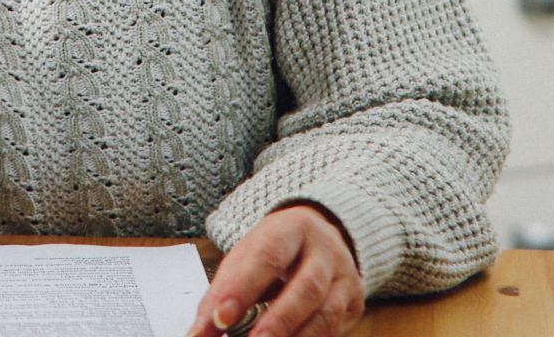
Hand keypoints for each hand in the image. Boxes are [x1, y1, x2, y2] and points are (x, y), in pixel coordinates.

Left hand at [188, 204, 363, 336]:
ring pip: (326, 314)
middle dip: (278, 322)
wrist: (321, 237)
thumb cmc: (276, 249)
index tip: (220, 319)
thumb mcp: (246, 257)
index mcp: (291, 228)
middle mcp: (325, 251)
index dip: (243, 289)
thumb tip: (199, 332)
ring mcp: (345, 277)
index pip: (267, 257)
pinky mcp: (354, 303)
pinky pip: (335, 331)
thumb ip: (221, 294)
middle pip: (306, 288)